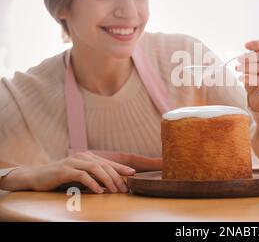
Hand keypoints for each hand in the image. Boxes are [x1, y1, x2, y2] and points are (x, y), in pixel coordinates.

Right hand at [0, 151, 161, 192]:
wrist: (35, 177)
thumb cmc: (59, 178)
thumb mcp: (78, 176)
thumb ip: (92, 177)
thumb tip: (110, 184)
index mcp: (87, 157)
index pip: (108, 162)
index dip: (121, 168)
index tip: (133, 174)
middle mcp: (82, 156)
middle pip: (104, 165)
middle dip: (117, 177)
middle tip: (125, 188)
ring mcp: (73, 162)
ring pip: (96, 169)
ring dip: (108, 180)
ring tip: (115, 190)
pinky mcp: (64, 170)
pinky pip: (82, 176)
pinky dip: (92, 183)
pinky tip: (99, 191)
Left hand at [236, 40, 258, 111]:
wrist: (258, 100)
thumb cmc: (255, 81)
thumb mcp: (252, 67)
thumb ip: (251, 59)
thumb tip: (243, 55)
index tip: (246, 45)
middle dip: (251, 57)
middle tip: (238, 59)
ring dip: (248, 67)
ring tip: (237, 69)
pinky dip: (249, 78)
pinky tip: (240, 78)